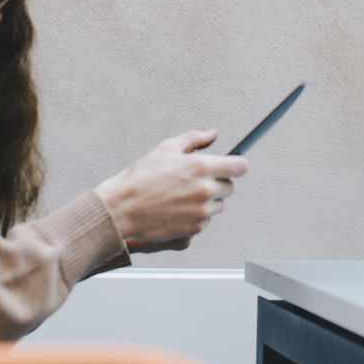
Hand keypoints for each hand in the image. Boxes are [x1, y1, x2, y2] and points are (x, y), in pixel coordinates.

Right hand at [95, 130, 247, 250]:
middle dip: (218, 182)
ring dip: (208, 200)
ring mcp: (201, 211)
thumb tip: (212, 134)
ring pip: (218, 204)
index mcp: (201, 167)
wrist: (123, 208)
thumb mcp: (167, 148)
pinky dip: (197, 215)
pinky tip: (178, 208)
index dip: (236, 164)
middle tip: (196, 180)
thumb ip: (195, 138)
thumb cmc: (141, 177)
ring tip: (183, 195)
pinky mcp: (195, 228)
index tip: (232, 165)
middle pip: (230, 187)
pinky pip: (206, 220)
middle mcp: (205, 190)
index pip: (240, 167)